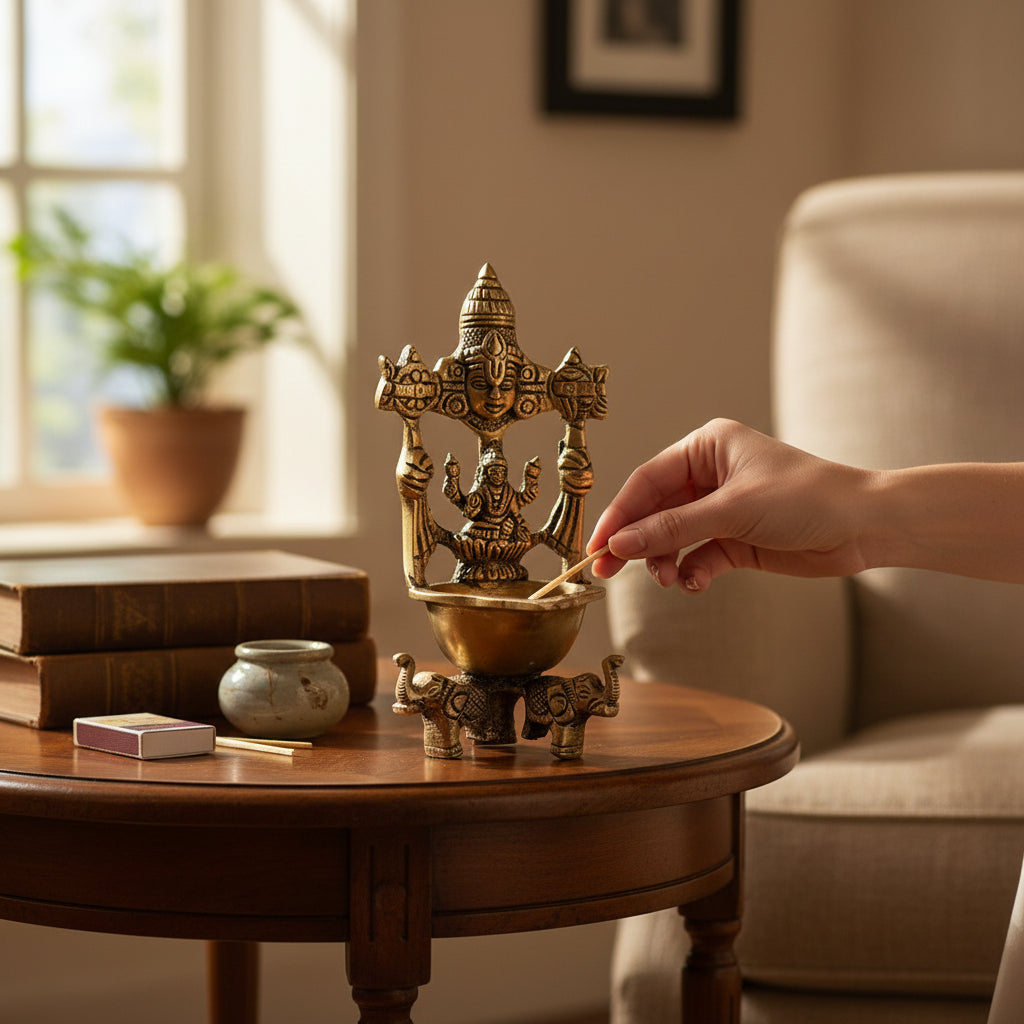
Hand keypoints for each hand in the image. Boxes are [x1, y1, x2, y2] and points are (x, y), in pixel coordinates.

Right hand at [588, 419, 874, 591]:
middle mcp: (710, 475)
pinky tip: (694, 583)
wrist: (865, 526)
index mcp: (706, 448)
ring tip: (668, 580)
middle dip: (637, 543)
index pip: (648, 481)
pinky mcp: (736, 540)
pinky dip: (691, 572)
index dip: (620, 515)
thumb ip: (672, 529)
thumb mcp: (732, 510)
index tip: (596, 547)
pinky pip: (698, 557)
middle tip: (606, 573)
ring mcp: (722, 509)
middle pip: (656, 511)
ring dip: (665, 561)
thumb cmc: (805, 497)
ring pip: (674, 538)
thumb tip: (619, 545)